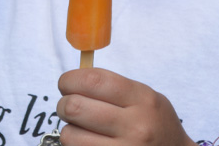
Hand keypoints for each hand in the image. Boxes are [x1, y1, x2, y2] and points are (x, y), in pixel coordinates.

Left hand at [56, 68, 196, 145]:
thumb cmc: (155, 123)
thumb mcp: (144, 96)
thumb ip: (113, 86)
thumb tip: (74, 79)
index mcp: (142, 100)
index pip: (93, 81)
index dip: (71, 79)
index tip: (66, 83)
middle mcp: (135, 127)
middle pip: (76, 107)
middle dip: (63, 104)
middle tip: (67, 105)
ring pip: (70, 136)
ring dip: (68, 130)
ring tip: (79, 127)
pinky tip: (88, 142)